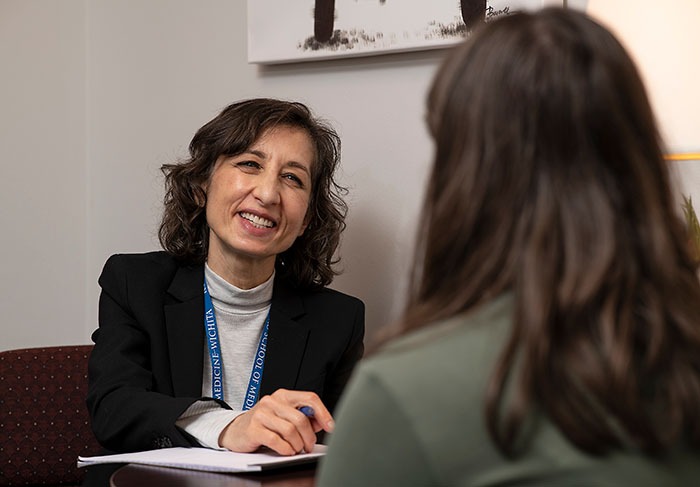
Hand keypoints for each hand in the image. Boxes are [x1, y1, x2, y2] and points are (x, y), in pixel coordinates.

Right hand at [218, 389, 334, 454]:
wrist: (235, 430)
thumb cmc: (264, 424)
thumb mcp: (284, 417)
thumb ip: (303, 418)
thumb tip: (322, 423)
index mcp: (283, 395)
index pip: (310, 398)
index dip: (323, 413)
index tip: (330, 427)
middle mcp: (272, 401)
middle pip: (301, 418)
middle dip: (309, 436)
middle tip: (308, 446)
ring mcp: (262, 414)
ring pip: (290, 430)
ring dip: (297, 445)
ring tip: (296, 449)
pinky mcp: (253, 428)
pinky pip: (276, 441)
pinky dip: (285, 449)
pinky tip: (286, 451)